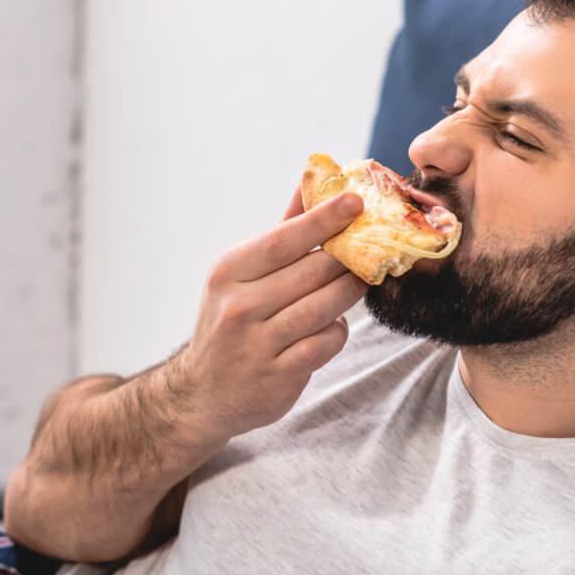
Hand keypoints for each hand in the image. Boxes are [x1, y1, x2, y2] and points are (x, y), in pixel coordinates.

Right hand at [168, 186, 366, 444]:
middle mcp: (239, 306)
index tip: (355, 201)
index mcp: (230, 271)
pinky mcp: (277, 376)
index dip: (323, 219)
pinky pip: (325, 343)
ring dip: (348, 293)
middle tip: (369, 250)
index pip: (284, 240)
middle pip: (313, 272)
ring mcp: (257, 344)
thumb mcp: (242, 273)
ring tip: (356, 283)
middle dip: (347, 259)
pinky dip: (337, 331)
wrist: (204, 393)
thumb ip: (281, 230)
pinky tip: (331, 325)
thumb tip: (310, 181)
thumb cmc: (232, 320)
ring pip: (324, 307)